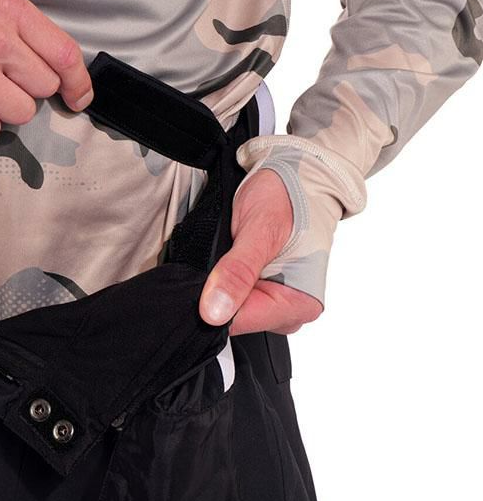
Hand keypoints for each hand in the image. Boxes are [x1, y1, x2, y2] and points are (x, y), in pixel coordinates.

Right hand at [0, 0, 92, 139]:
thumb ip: (37, 42)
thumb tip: (78, 89)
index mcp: (9, 11)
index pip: (65, 55)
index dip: (79, 83)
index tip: (79, 98)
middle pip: (46, 87)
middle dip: (30, 87)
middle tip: (0, 74)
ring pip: (24, 112)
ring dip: (7, 107)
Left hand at [199, 168, 322, 335]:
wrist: (292, 177)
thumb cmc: (286, 197)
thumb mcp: (259, 230)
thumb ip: (238, 271)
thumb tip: (215, 312)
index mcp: (299, 303)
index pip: (241, 323)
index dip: (212, 304)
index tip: (201, 279)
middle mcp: (289, 310)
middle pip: (235, 319)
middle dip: (216, 292)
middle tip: (218, 255)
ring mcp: (274, 302)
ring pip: (229, 308)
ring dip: (218, 283)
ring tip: (226, 251)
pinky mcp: (262, 293)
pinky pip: (232, 297)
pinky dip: (223, 279)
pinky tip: (227, 259)